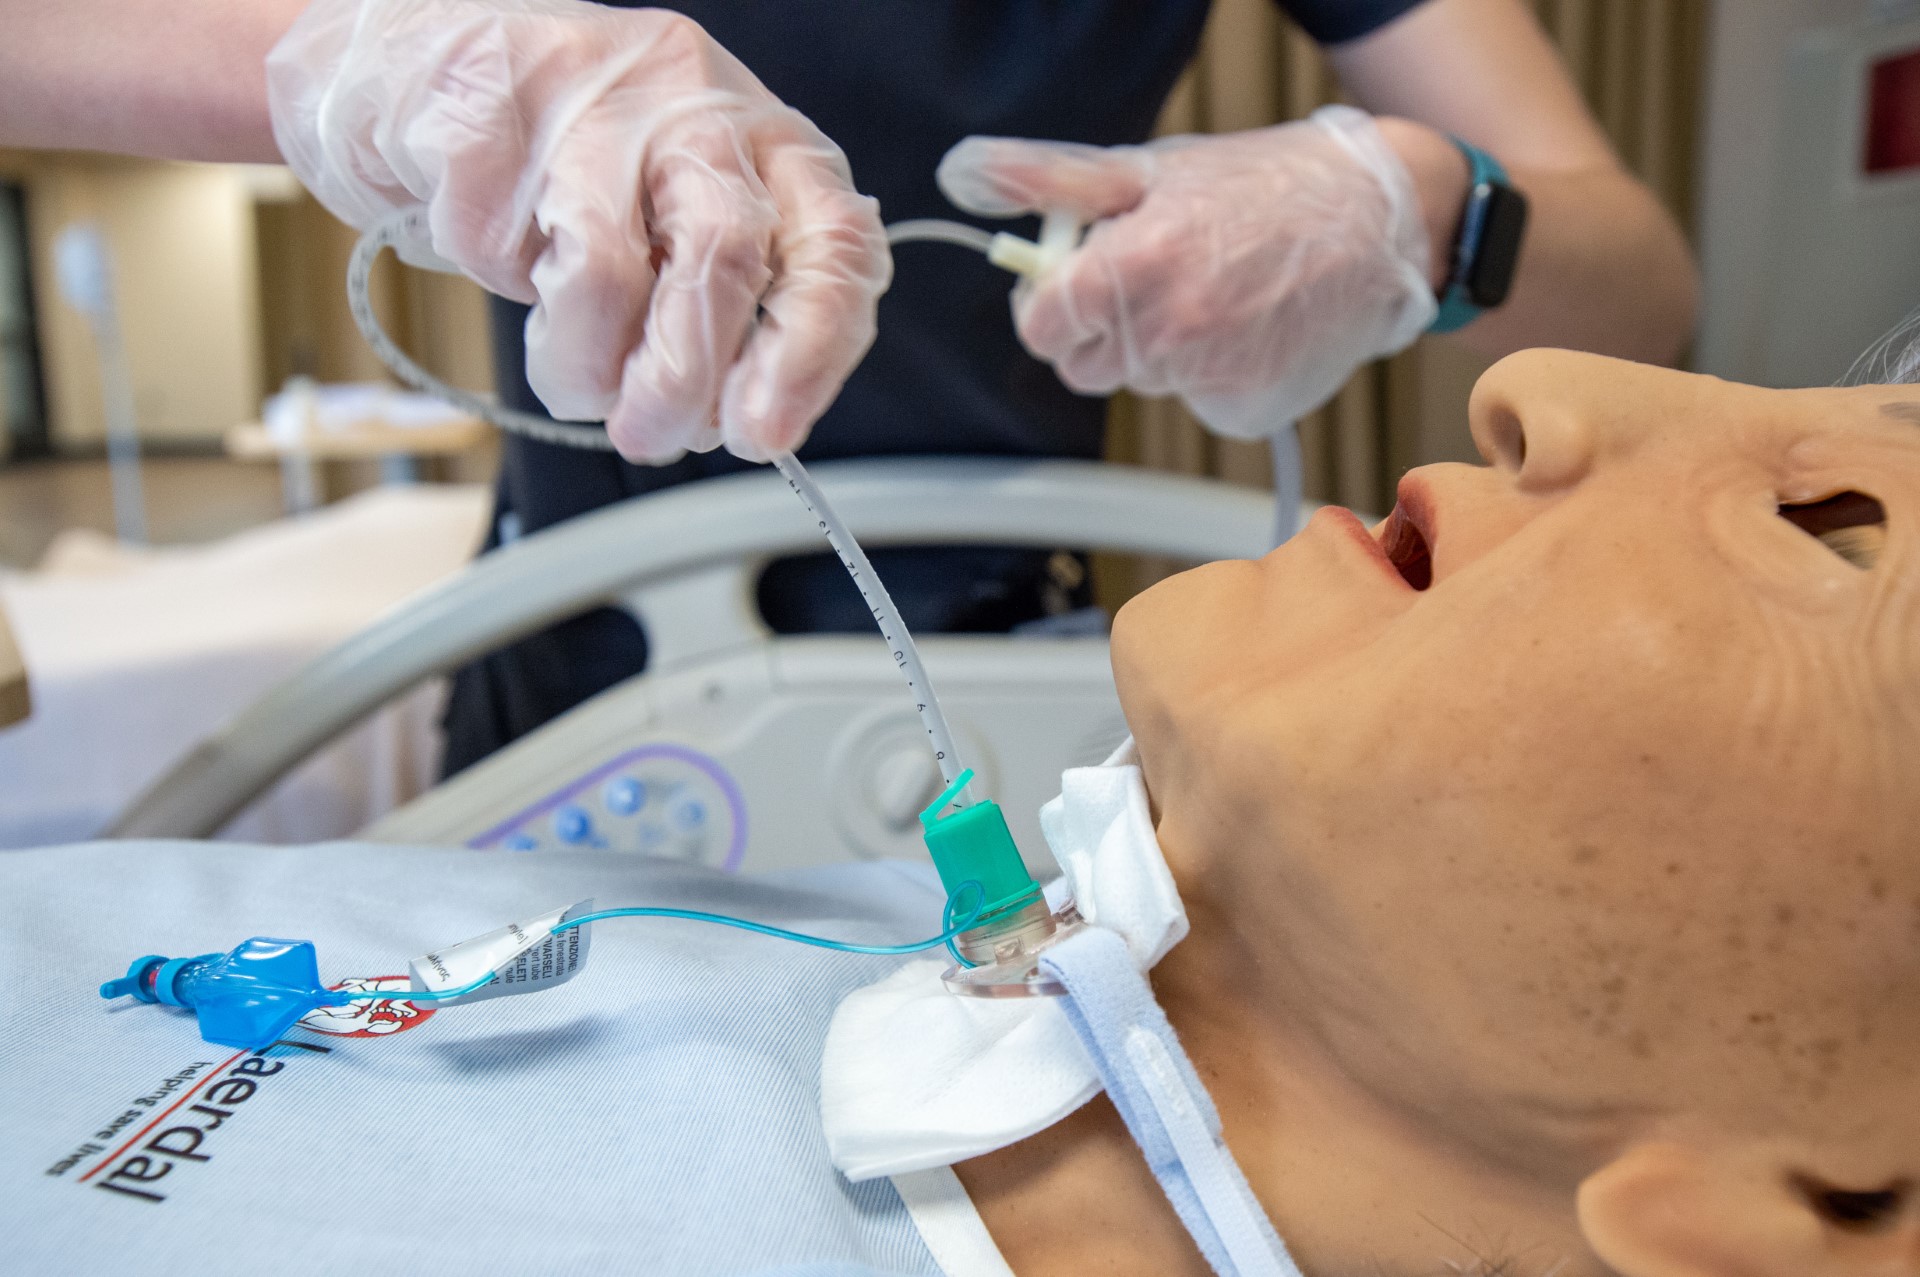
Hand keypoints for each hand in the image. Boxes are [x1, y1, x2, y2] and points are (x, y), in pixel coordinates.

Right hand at [268, 0, 889, 462]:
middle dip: (683, 379)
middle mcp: (698, 106)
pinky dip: (499, 287)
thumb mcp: (689, 222)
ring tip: (574, 380)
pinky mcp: (494, 108)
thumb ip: (731, 308)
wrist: (445, 63)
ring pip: (608, 270)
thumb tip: (736, 418)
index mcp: (772, 145)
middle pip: (723, 256)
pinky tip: (505, 262)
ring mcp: (593, 99)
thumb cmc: (590, 164)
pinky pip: (498, 247)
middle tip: (648, 436)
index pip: (834, 245)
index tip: (765, 433)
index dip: (811, 352)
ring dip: (585, 366)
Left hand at [937, 106, 1436, 437]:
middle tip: (1157, 279)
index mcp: (1133, 266)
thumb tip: (966, 175)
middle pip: (1083, 367)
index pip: (1039, 329)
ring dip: (1162, 349)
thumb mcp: (1150, 168)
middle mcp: (1168, 333)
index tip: (1076, 284)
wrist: (1382, 221)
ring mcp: (1210, 379)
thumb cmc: (1263, 187)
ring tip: (1218, 293)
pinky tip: (1251, 328)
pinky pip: (1198, 404)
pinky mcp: (1246, 410)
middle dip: (1102, 330)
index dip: (1051, 305)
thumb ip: (1053, 182)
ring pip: (1143, 382)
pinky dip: (1215, 375)